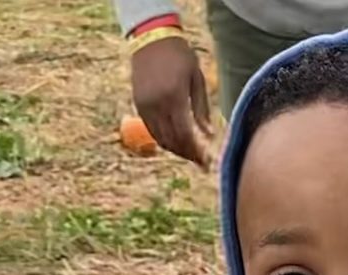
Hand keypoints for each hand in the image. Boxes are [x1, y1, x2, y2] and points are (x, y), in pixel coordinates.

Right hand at [130, 36, 214, 166]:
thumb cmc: (180, 55)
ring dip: (175, 149)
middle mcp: (157, 104)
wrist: (152, 37)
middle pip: (172, 140)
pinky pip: (151, 129)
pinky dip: (163, 139)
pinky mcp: (138, 103)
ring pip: (160, 137)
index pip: (185, 134)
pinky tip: (175, 142)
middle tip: (200, 163)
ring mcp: (145, 105)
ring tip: (190, 154)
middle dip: (187, 154)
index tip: (206, 161)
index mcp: (174, 97)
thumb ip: (201, 109)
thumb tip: (208, 135)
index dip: (196, 151)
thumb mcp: (197, 79)